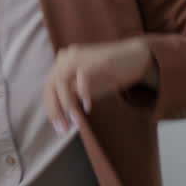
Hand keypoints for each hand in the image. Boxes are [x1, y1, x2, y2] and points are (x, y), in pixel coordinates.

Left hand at [42, 37, 158, 134]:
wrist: (137, 56)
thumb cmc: (112, 73)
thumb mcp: (88, 86)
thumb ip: (73, 95)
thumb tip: (62, 114)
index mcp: (62, 63)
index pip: (49, 88)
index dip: (52, 109)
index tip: (59, 128)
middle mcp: (66, 57)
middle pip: (50, 85)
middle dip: (55, 110)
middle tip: (63, 130)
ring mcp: (79, 56)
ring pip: (61, 82)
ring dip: (66, 104)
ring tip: (75, 121)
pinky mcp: (94, 60)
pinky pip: (81, 78)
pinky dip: (83, 94)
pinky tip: (88, 106)